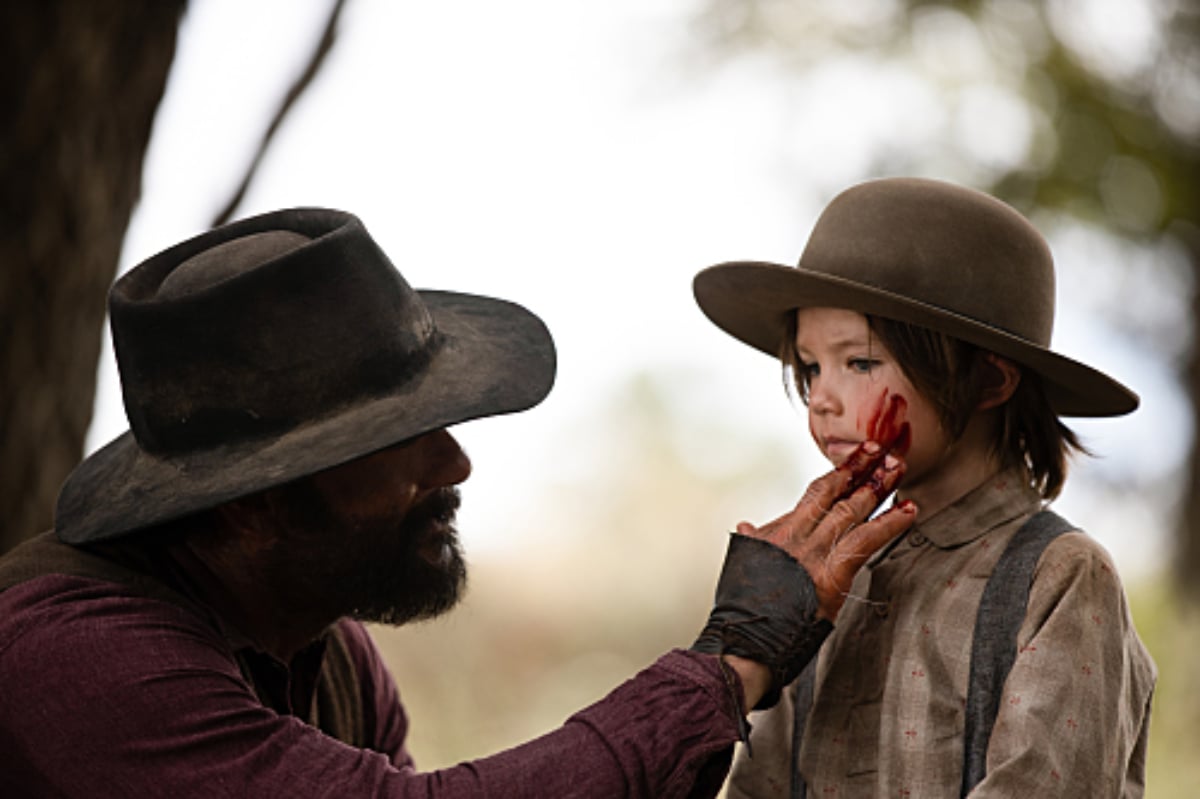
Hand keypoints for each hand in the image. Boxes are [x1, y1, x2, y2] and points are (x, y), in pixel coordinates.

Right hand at [735, 441, 916, 620]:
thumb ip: (753, 542)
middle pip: (835, 492)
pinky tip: (909, 509)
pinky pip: (868, 539)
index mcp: (780, 531)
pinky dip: (891, 523)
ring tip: (898, 466)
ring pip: (852, 508)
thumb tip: (746, 525)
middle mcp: (798, 534)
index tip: (856, 459)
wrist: (746, 634)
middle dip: (861, 468)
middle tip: (881, 449)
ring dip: (879, 485)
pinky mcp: (833, 571)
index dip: (839, 473)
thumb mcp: (744, 564)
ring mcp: (816, 551)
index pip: (816, 494)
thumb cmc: (745, 606)